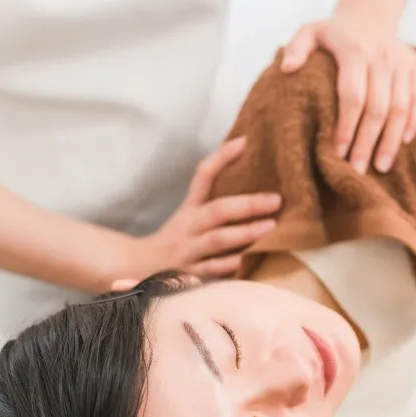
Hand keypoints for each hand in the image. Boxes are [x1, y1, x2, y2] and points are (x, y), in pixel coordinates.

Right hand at [138, 136, 280, 279]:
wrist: (139, 268)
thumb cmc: (179, 238)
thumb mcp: (191, 214)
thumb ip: (216, 198)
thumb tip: (248, 167)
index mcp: (190, 208)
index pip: (203, 176)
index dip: (221, 157)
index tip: (244, 142)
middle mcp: (189, 227)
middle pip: (216, 210)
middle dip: (247, 204)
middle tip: (275, 199)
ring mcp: (190, 251)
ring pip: (217, 240)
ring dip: (244, 233)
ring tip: (270, 227)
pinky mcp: (191, 274)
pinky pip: (213, 270)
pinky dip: (232, 265)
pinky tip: (250, 260)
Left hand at [281, 16, 415, 173]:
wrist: (370, 14)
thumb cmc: (334, 33)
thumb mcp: (310, 31)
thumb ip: (297, 47)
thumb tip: (287, 69)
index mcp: (355, 51)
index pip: (353, 96)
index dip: (347, 127)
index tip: (339, 153)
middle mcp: (382, 56)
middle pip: (378, 108)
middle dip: (367, 143)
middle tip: (358, 170)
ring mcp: (402, 62)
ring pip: (400, 109)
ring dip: (391, 141)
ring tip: (381, 166)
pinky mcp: (415, 68)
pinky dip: (412, 124)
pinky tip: (402, 144)